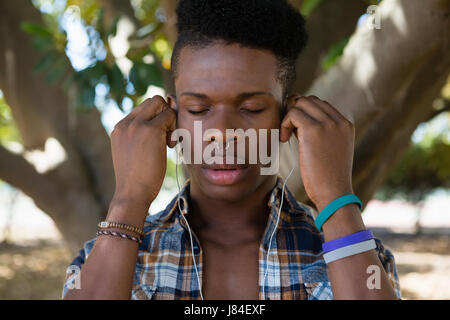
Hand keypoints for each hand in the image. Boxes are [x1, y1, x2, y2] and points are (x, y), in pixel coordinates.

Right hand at [110, 96, 176, 216]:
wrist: (132, 193)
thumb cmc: (137, 179)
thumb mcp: (134, 154)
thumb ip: (142, 138)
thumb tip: (161, 126)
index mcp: (120, 129)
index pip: (143, 109)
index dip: (157, 118)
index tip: (161, 137)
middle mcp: (125, 123)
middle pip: (152, 101)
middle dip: (165, 114)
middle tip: (168, 136)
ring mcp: (136, 125)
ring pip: (160, 103)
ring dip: (170, 119)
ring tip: (168, 142)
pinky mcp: (150, 129)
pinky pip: (169, 114)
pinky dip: (174, 127)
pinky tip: (170, 146)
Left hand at [280, 95, 355, 210]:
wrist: (334, 193)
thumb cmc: (328, 178)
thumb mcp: (331, 151)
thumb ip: (322, 134)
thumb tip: (299, 122)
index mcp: (345, 124)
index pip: (320, 104)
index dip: (304, 113)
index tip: (297, 130)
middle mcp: (339, 121)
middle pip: (309, 100)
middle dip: (295, 112)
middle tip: (289, 131)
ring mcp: (327, 124)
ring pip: (300, 104)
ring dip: (289, 117)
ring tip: (287, 136)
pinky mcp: (313, 130)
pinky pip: (293, 114)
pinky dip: (284, 123)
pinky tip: (285, 139)